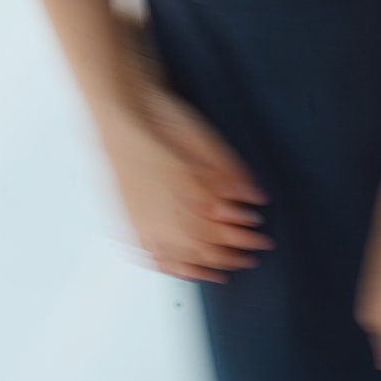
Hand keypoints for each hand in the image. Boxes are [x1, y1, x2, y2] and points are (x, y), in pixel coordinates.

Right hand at [102, 85, 271, 283]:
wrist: (119, 110)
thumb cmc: (159, 116)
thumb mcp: (204, 137)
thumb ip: (230, 171)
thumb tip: (255, 195)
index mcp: (188, 191)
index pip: (225, 228)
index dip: (246, 235)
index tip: (261, 233)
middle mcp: (165, 211)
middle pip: (207, 246)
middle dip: (235, 252)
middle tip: (253, 252)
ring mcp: (144, 221)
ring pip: (182, 257)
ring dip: (209, 264)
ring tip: (228, 267)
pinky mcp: (129, 223)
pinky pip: (154, 256)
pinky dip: (175, 267)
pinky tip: (188, 270)